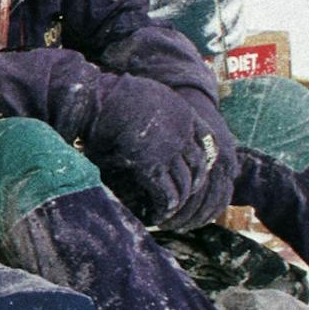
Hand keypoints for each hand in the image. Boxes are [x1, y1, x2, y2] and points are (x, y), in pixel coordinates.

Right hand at [83, 77, 237, 230]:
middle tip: (183, 196)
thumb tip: (155, 124)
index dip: (205, 159)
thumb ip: (160, 112)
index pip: (208, 142)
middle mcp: (182, 133)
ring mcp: (168, 150)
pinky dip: (165, 206)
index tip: (197, 171)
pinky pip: (166, 192)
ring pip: (185, 182)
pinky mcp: (151, 165)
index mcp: (184, 114)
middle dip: (193, 184)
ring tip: (169, 211)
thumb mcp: (149, 97)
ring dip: (178, 200)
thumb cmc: (115, 96)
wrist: (100, 98)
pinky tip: (159, 214)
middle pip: (199, 166)